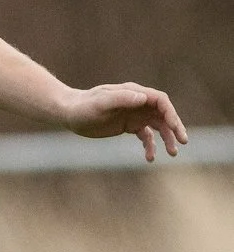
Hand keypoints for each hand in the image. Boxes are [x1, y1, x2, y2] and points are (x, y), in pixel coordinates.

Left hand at [60, 83, 186, 162]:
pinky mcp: (128, 126)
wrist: (69, 112)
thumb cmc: (83, 106)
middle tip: (182, 142)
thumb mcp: (101, 102)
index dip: (171, 113)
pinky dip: (150, 146)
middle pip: (164, 114)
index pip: (160, 101)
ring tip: (172, 154)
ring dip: (166, 139)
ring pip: (158, 127)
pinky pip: (145, 136)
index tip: (176, 128)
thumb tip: (143, 98)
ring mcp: (134, 115)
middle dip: (174, 128)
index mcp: (134, 93)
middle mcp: (138, 103)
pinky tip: (150, 158)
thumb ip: (122, 99)